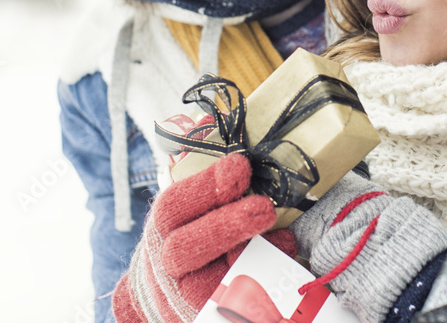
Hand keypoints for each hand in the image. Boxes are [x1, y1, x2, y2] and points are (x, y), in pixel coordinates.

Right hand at [113, 153, 296, 322]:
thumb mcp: (195, 207)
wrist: (172, 295)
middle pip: (183, 250)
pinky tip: (283, 261)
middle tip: (264, 208)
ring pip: (209, 285)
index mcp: (163, 229)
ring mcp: (186, 298)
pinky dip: (264, 284)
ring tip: (280, 238)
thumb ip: (209, 178)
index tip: (240, 165)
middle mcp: (167, 267)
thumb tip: (226, 141)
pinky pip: (238, 306)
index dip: (205, 186)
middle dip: (225, 226)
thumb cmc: (195, 237)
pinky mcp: (210, 317)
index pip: (172, 208)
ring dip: (248, 260)